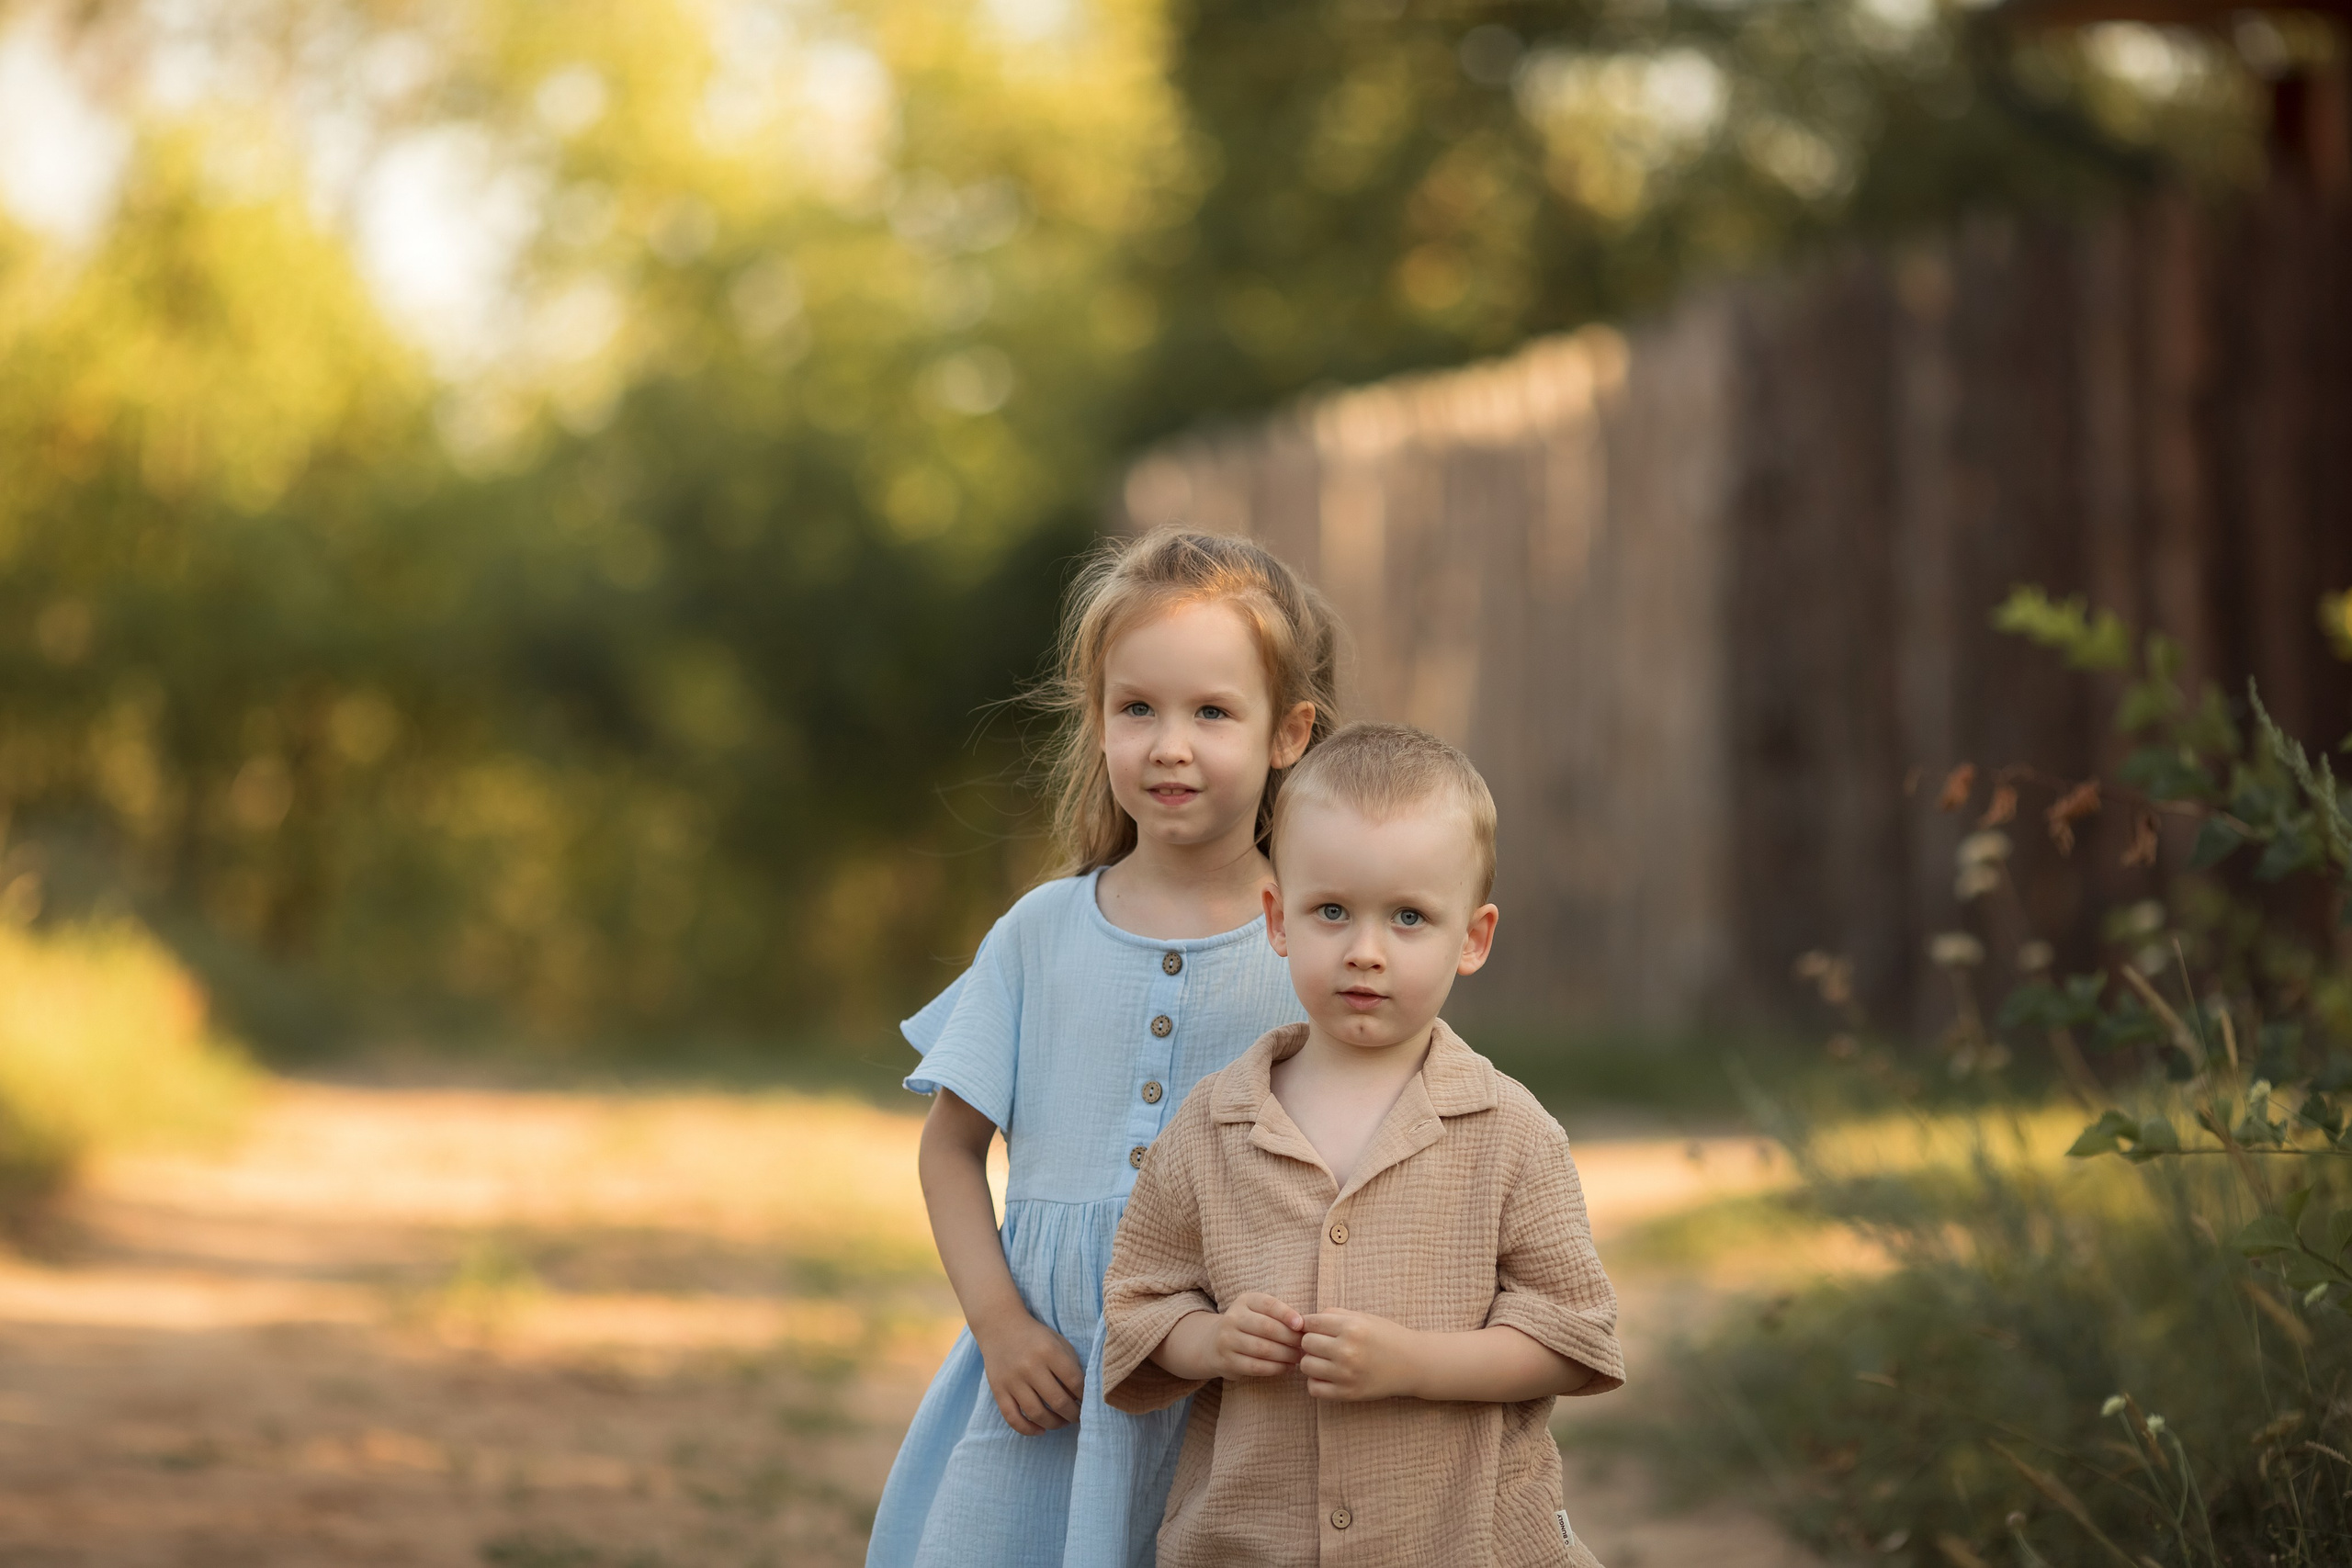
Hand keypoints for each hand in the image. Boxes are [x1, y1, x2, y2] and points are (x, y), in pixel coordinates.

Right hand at [973, 1311, 1085, 1434]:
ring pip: (1037, 1413)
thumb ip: (1071, 1365)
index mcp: (1050, 1351)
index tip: (1087, 1402)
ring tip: (1062, 1422)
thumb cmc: (1036, 1337)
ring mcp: (1013, 1380)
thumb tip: (1081, 1395)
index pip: (1075, 1382)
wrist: (999, 1326)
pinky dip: (1028, 1429)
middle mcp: (1031, 1366)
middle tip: (1077, 1416)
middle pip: (1058, 1401)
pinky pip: (1013, 1418)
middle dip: (1073, 1414)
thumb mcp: (1058, 1342)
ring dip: (1054, 1424)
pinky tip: (1040, 1430)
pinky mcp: (998, 1390)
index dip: (1085, 1396)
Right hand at [1205, 1291, 1306, 1377]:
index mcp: (1244, 1301)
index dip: (1287, 1314)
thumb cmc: (1249, 1326)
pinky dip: (1275, 1368)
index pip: (1268, 1305)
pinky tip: (1287, 1367)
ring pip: (1263, 1349)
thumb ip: (1279, 1315)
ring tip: (1299, 1357)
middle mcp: (1233, 1318)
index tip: (1302, 1325)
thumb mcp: (1258, 1312)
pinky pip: (1256, 1366)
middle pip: (1267, 1328)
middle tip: (1305, 1345)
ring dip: (1286, 1355)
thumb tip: (1307, 1326)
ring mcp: (1227, 1340)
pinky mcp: (1227, 1361)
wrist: (1214, 1343)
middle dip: (1290, 1338)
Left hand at [1300, 1309, 1420, 1400]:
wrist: (1413, 1363)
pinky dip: (1317, 1382)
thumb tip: (1304, 1321)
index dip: (1310, 1325)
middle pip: (1306, 1343)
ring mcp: (1346, 1374)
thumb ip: (1334, 1315)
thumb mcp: (1363, 1317)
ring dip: (1312, 1362)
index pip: (1310, 1323)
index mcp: (1351, 1327)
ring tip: (1326, 1360)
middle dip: (1312, 1342)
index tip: (1318, 1329)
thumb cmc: (1386, 1336)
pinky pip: (1314, 1388)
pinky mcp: (1348, 1394)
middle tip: (1324, 1345)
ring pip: (1306, 1366)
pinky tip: (1328, 1376)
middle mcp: (1347, 1350)